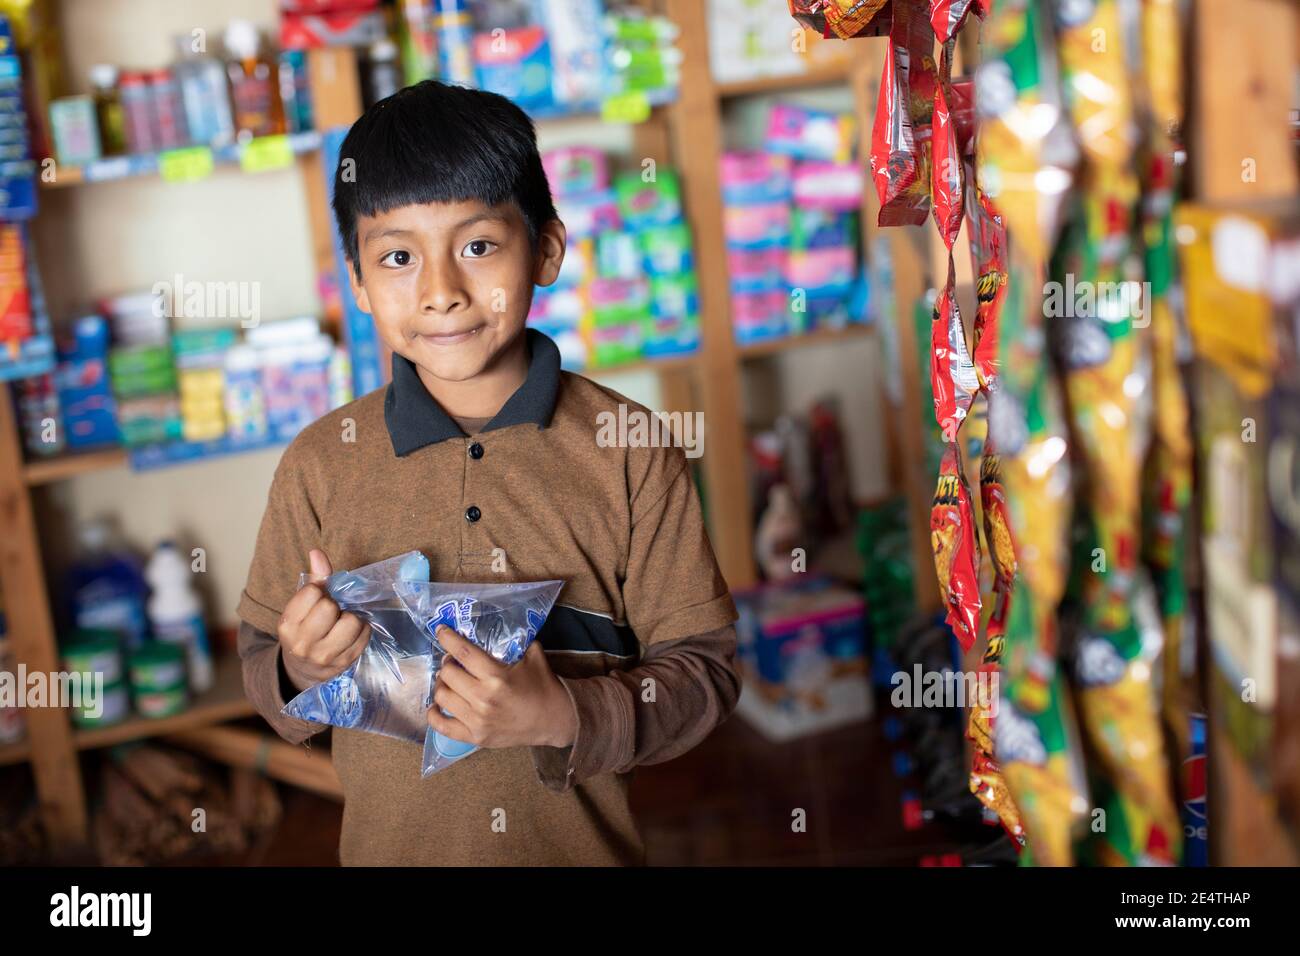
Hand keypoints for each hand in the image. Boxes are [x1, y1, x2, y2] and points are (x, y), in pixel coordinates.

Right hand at [277, 549, 371, 692]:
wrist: (303, 669)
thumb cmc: (304, 629)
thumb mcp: (301, 606)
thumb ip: (314, 578)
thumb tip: (317, 552)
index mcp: (288, 624)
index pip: (312, 592)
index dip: (319, 592)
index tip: (317, 601)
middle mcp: (303, 644)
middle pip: (331, 608)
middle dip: (334, 606)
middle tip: (331, 614)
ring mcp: (324, 657)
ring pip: (351, 621)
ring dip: (350, 618)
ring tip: (341, 623)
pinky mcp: (345, 663)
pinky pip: (365, 634)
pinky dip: (362, 629)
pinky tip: (350, 633)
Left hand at [428, 625, 576, 749]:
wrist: (555, 721)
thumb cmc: (544, 687)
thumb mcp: (534, 657)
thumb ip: (517, 642)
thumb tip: (501, 626)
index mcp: (497, 677)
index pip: (463, 653)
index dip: (448, 639)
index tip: (441, 631)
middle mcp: (483, 699)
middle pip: (448, 674)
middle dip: (448, 663)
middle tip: (454, 661)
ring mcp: (477, 720)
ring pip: (442, 696)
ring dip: (443, 685)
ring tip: (450, 681)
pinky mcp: (475, 737)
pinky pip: (442, 726)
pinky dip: (434, 714)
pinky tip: (438, 706)